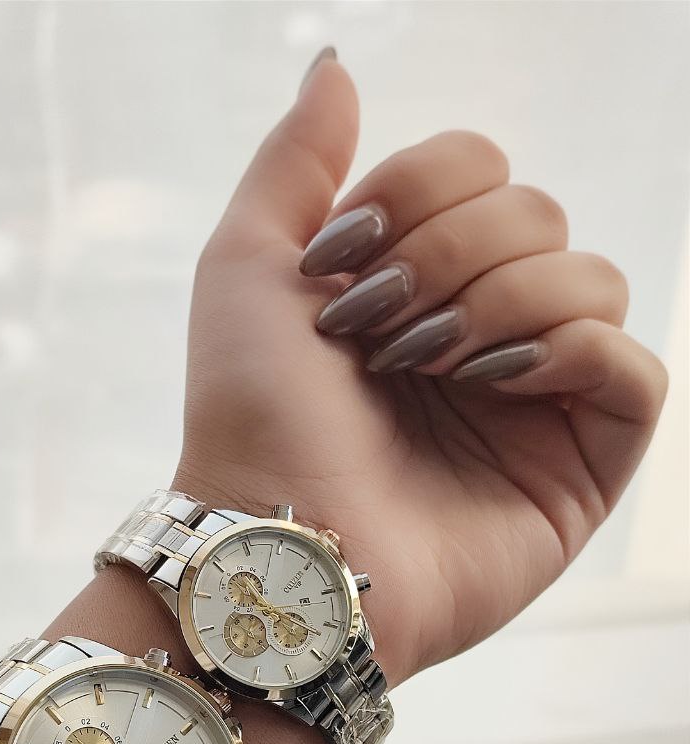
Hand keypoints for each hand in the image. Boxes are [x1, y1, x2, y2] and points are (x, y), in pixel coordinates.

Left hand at [176, 51, 667, 685]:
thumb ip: (293, 161)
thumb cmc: (251, 420)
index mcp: (412, 283)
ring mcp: (531, 401)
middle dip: (452, 255)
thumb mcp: (246, 267)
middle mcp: (478, 332)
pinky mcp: (578, 466)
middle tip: (381, 334)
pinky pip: (633, 368)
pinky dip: (572, 352)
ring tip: (433, 369)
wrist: (280, 545)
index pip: (478, 167)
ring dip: (505, 301)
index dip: (419, 192)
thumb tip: (337, 63)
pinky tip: (498, 383)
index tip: (341, 264)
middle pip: (537, 212)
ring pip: (593, 278)